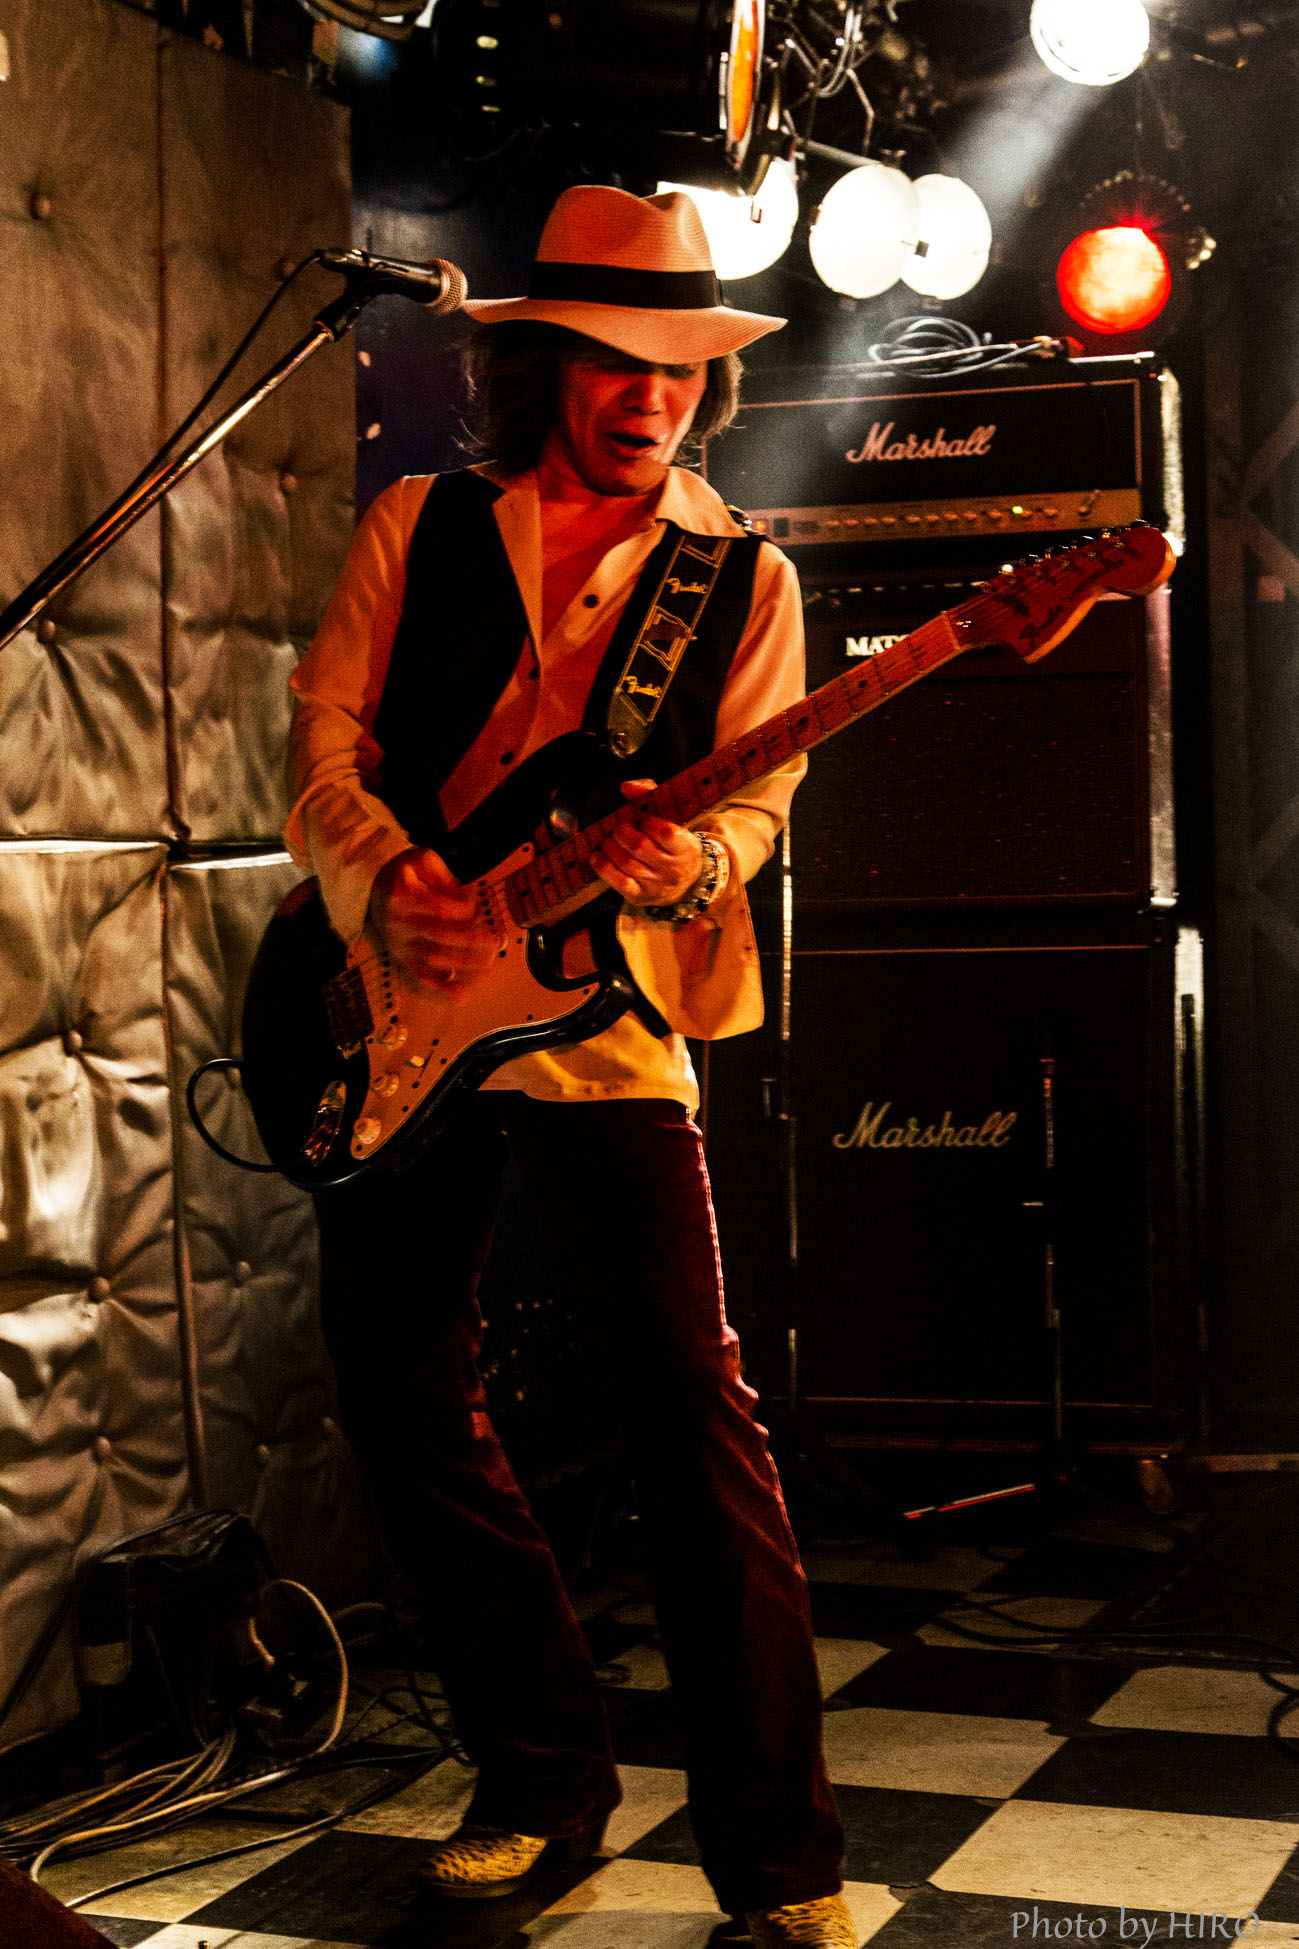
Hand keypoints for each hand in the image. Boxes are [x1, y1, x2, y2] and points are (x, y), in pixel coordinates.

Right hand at [367, 848, 500, 989]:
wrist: (374, 887)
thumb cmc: (406, 872)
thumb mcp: (425, 861)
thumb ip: (447, 880)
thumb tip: (469, 904)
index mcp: (402, 894)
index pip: (442, 907)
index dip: (466, 909)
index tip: (475, 903)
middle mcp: (397, 921)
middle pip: (441, 934)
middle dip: (473, 940)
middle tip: (495, 942)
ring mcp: (397, 942)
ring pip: (434, 957)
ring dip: (465, 962)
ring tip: (488, 961)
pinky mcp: (399, 957)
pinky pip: (420, 976)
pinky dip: (441, 987)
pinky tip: (461, 993)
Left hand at [589, 780, 703, 907]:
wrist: (684, 881)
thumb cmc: (672, 843)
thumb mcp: (671, 818)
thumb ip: (650, 795)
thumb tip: (626, 787)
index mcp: (686, 848)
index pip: (667, 833)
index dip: (648, 823)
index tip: (643, 821)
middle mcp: (674, 869)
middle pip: (640, 847)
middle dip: (622, 833)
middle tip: (619, 829)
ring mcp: (657, 885)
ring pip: (627, 864)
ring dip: (610, 847)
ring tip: (608, 840)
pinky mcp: (640, 896)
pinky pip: (619, 882)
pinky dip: (603, 867)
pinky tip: (597, 856)